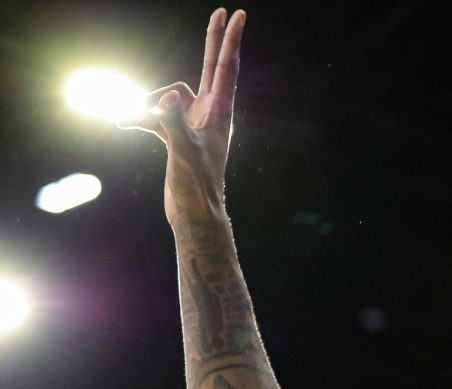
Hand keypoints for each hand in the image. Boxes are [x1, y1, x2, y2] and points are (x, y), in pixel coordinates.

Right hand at [125, 9, 245, 223]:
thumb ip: (175, 122)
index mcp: (220, 113)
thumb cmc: (197, 187)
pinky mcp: (180, 135)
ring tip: (131, 120)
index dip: (229, 40)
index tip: (238, 16)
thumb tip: (167, 97)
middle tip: (222, 11)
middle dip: (213, 40)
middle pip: (212, 67)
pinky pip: (158, 115)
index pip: (226, 68)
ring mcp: (195, 123)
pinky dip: (141, 116)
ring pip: (171, 94)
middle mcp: (211, 114)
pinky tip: (123, 121)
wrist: (194, 215)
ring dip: (149, 102)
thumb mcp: (185, 152)